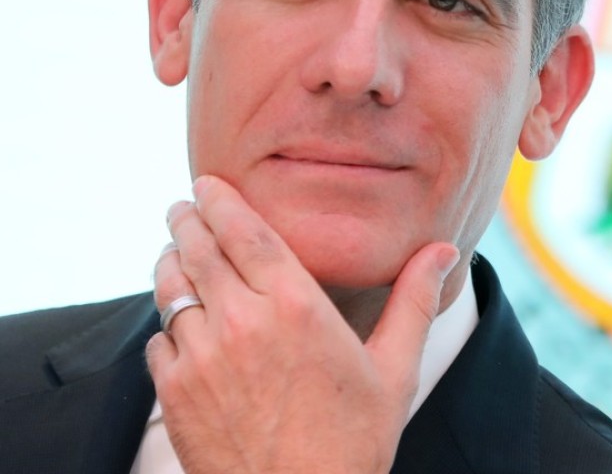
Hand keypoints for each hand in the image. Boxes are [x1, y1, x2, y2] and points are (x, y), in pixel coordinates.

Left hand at [146, 175, 458, 473]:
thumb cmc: (353, 441)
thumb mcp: (395, 369)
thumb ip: (414, 301)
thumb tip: (444, 251)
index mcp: (295, 305)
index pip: (244, 232)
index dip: (220, 200)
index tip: (207, 181)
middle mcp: (241, 322)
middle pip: (197, 249)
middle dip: (187, 219)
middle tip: (184, 204)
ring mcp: (200, 358)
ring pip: (169, 289)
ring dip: (170, 262)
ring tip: (175, 251)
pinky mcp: (175, 392)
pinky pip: (158, 340)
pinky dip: (166, 322)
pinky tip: (177, 320)